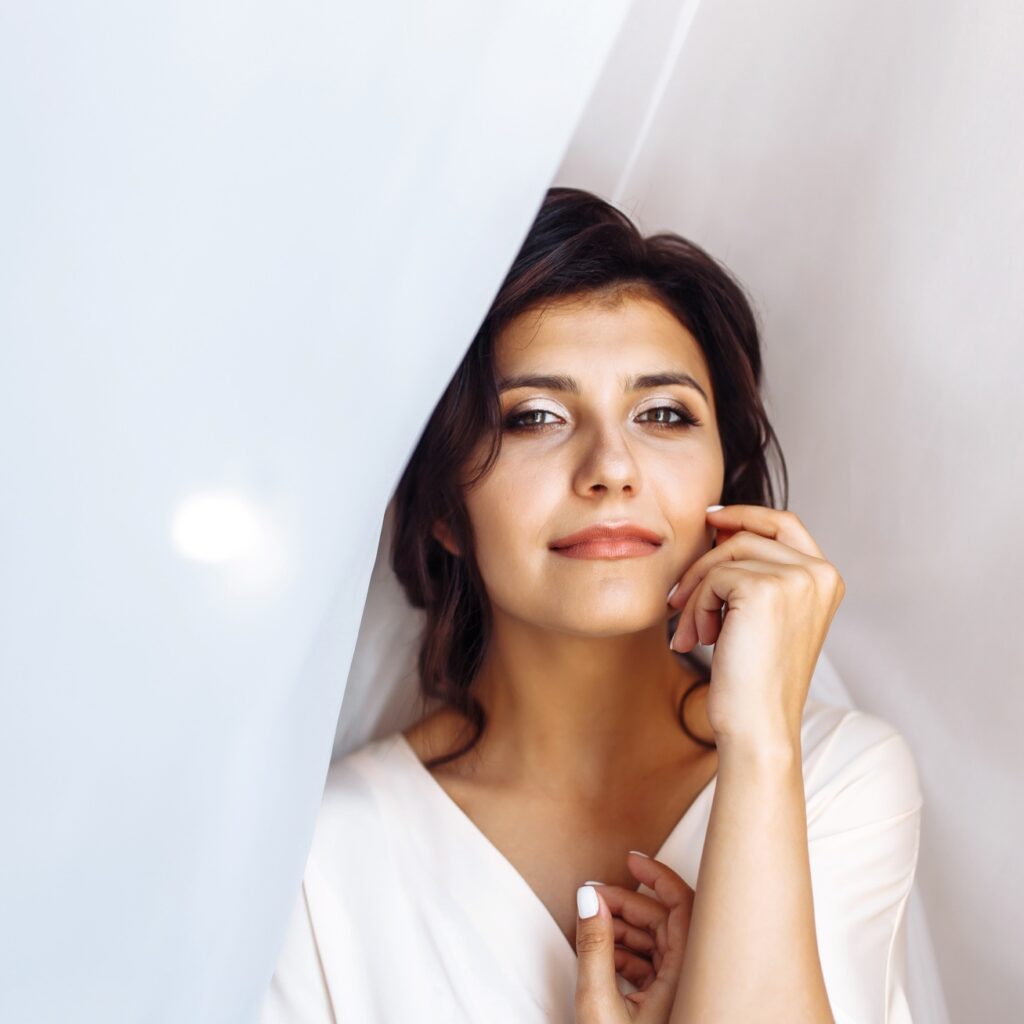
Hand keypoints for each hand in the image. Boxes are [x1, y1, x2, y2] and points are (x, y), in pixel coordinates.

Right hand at [574, 852, 693, 1022]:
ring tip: (591, 925)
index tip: (631, 860)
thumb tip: (587, 900)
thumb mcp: (599, 1005)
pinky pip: (652, 965)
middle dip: (625, 904)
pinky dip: (626, 954)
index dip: (657, 876)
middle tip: (592, 897)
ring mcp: (681, 994)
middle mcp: (691, 982)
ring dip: (622, 929)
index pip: (684, 907)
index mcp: (687, 977)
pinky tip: (603, 954)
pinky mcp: (668, 1007)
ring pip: (657, 942)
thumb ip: (594, 950)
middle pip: (664, 922)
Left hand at [667, 505, 845, 749]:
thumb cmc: (753, 679)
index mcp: (826, 579)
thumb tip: (717, 525)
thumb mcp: (762, 615)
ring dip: (696, 593)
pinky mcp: (765, 589)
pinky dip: (696, 608)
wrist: (758, 726)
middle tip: (677, 598)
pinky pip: (713, 578)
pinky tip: (698, 640)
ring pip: (725, 555)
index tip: (710, 519)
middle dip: (705, 564)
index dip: (745, 514)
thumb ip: (755, 572)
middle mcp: (820, 573)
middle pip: (746, 536)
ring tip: (690, 632)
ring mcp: (797, 578)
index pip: (784, 523)